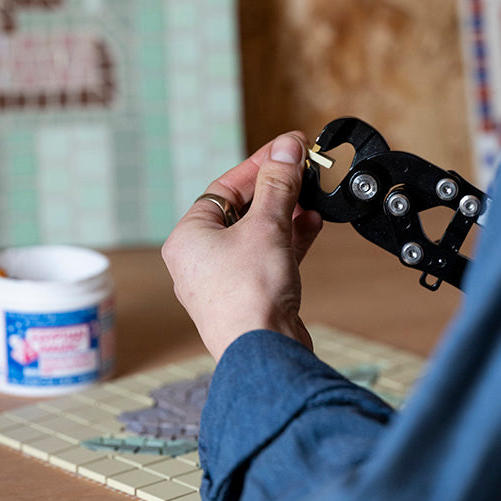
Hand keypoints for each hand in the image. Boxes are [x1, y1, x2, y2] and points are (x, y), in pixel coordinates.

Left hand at [161, 132, 322, 361]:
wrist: (265, 352)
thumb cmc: (250, 294)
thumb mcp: (267, 225)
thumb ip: (278, 184)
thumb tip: (286, 147)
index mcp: (188, 238)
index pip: (224, 187)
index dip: (259, 164)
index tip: (287, 148)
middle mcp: (200, 259)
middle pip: (241, 210)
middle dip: (276, 190)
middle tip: (303, 170)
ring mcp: (224, 281)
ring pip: (256, 235)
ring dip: (286, 214)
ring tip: (312, 197)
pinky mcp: (248, 297)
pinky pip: (267, 257)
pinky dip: (288, 240)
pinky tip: (312, 225)